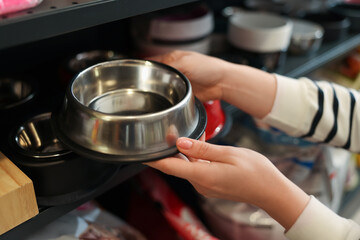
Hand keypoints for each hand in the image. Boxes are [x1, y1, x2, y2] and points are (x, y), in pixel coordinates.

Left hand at [145, 137, 309, 230]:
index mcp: (203, 175)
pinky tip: (194, 148)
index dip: (152, 160)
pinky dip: (191, 159)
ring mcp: (206, 186)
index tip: (138, 153)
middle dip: (166, 153)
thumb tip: (180, 142)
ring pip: (186, 167)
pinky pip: (195, 170)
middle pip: (176, 166)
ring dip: (180, 155)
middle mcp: (201, 184)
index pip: (170, 167)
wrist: (270, 191)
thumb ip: (202, 148)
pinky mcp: (211, 185)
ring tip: (175, 137)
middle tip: (159, 134)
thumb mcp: (229, 154)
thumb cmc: (255, 171)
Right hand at [148, 50, 276, 118]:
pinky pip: (173, 98)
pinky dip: (170, 100)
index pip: (154, 62)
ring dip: (161, 92)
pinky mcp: (185, 94)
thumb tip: (155, 69)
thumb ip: (169, 65)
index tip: (137, 76)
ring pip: (164, 88)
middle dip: (151, 83)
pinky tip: (166, 102)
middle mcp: (175, 71)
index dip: (146, 68)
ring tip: (154, 96)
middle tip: (144, 89)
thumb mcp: (186, 62)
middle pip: (157, 77)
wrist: (223, 83)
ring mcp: (180, 83)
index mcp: (174, 59)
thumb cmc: (209, 68)